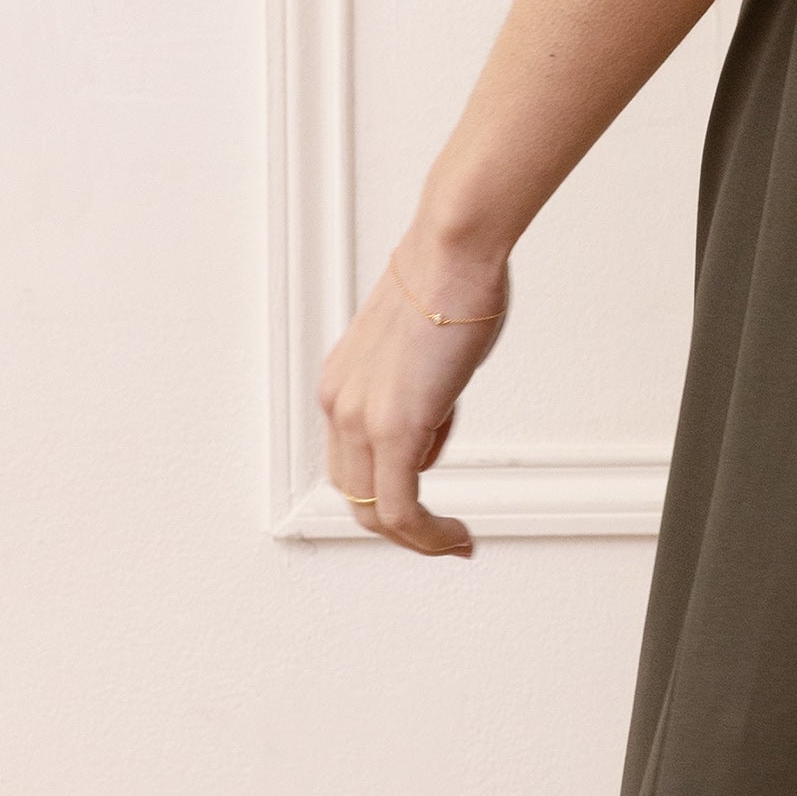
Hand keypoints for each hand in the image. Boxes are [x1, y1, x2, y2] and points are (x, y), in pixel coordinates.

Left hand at [315, 246, 502, 556]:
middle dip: (402, 529)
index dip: (390, 498)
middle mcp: (340, 405)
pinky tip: (456, 539)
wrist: (453, 251)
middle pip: (356, 497)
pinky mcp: (393, 428)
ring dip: (418, 539)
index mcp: (343, 386)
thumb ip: (420, 404)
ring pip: (375, 512)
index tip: (430, 515)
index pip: (353, 465)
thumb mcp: (426, 356)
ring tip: (455, 544)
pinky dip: (428, 536)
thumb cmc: (452, 286)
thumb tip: (427, 446)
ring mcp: (361, 419)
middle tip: (444, 540)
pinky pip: (401, 508)